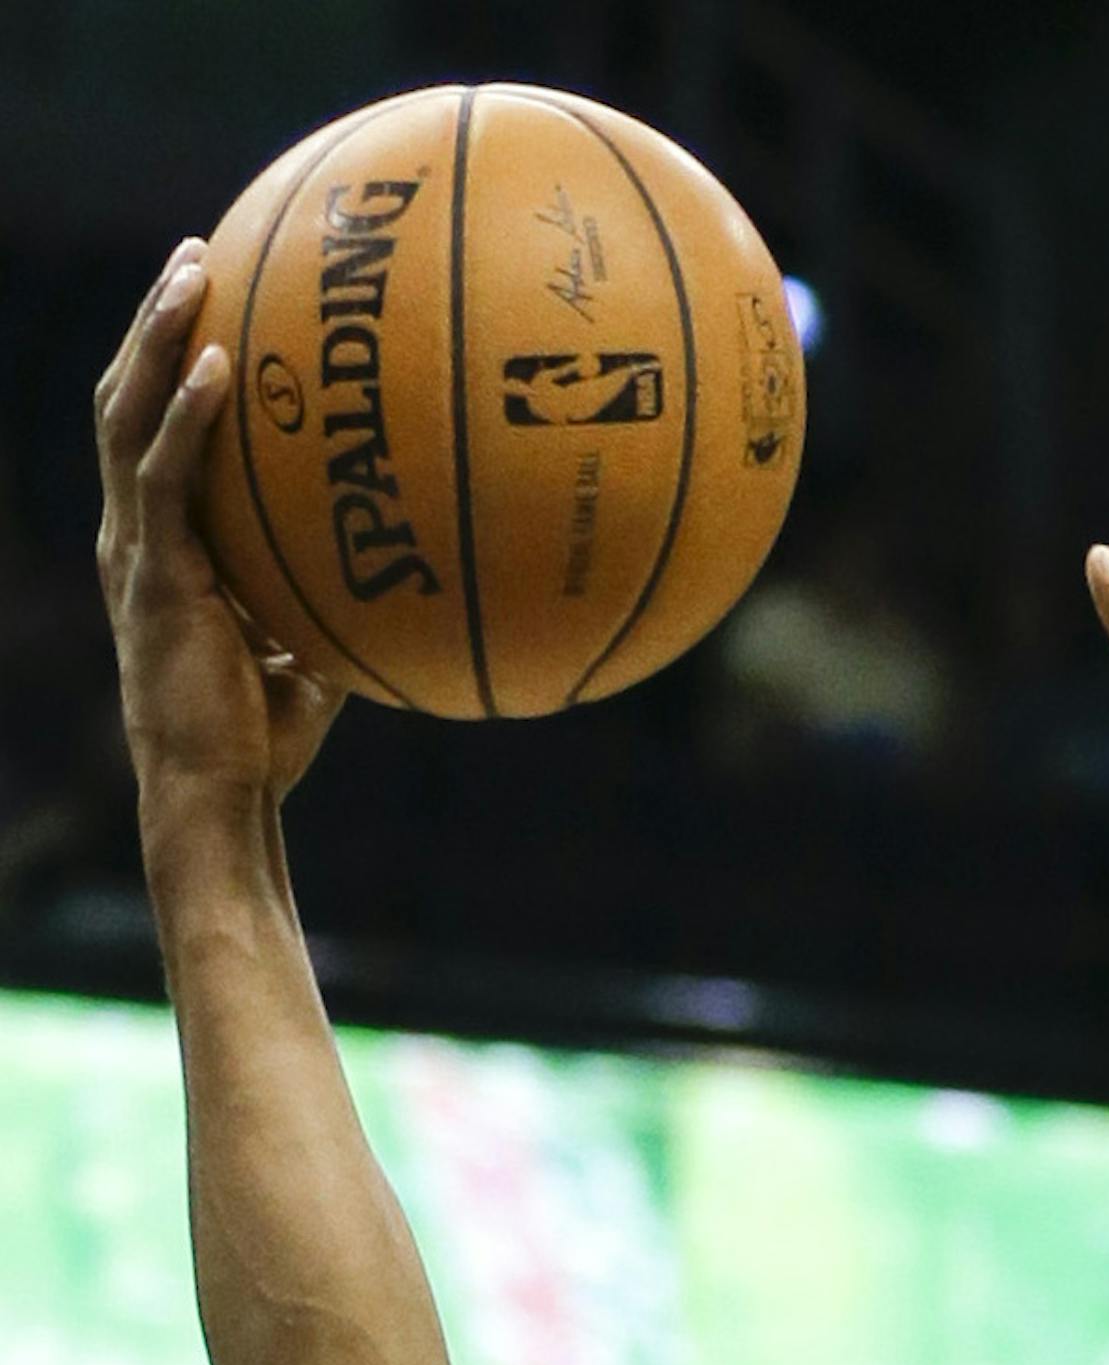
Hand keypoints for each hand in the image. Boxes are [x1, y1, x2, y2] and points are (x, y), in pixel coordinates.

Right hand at [95, 241, 341, 815]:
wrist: (216, 795)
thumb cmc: (263, 742)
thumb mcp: (309, 656)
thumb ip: (336, 607)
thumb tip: (408, 580)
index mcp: (161, 546)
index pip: (153, 435)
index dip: (169, 366)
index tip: (214, 303)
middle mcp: (135, 535)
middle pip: (128, 400)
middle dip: (157, 322)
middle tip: (196, 252)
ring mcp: (136, 552)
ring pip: (129, 417)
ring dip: (157, 338)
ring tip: (192, 271)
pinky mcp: (153, 577)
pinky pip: (164, 477)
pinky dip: (186, 419)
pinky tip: (218, 369)